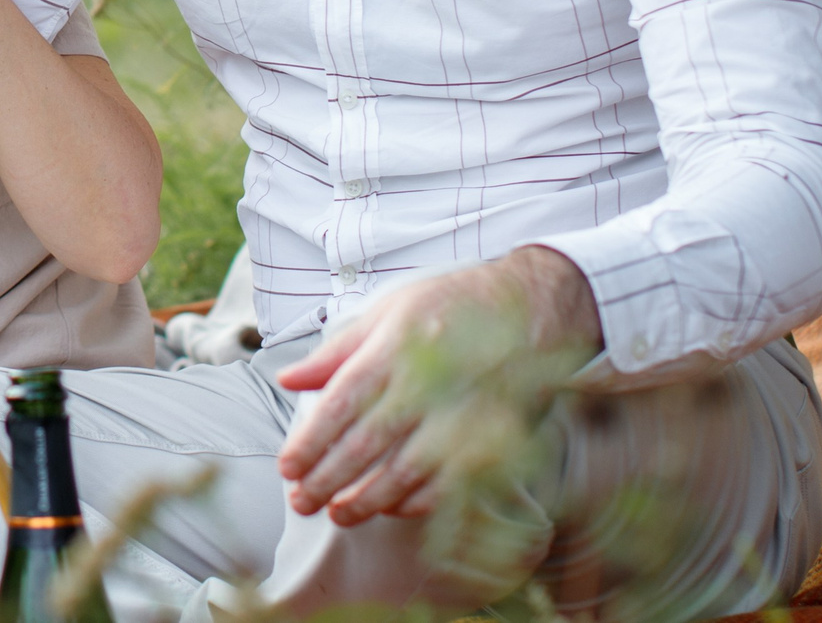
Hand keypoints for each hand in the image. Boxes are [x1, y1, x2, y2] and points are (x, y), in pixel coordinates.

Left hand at [274, 247, 599, 525]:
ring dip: (365, 500)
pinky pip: (446, 485)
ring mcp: (460, 418)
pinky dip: (412, 502)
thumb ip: (338, 351)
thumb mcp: (389, 311)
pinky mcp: (490, 441)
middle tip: (300, 500)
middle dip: (326, 479)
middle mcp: (426, 385)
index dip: (311, 442)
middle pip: (365, 444)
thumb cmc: (453, 307)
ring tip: (336, 513)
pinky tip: (387, 508)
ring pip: (403, 474)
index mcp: (395, 347)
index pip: (341, 404)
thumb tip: (289, 379)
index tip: (287, 467)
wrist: (533, 310)